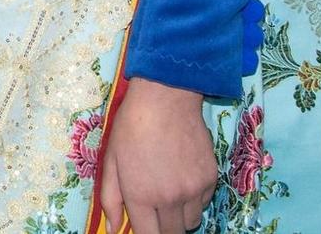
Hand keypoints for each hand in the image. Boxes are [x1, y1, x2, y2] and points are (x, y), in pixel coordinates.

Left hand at [95, 79, 215, 233]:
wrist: (166, 99)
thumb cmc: (131, 127)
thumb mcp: (110, 160)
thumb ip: (110, 199)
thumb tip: (113, 229)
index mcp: (141, 196)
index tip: (144, 226)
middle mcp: (169, 199)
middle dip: (162, 228)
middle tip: (155, 210)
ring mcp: (193, 190)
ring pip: (190, 222)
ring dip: (179, 215)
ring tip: (168, 191)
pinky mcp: (211, 179)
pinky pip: (203, 203)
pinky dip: (194, 199)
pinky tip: (182, 176)